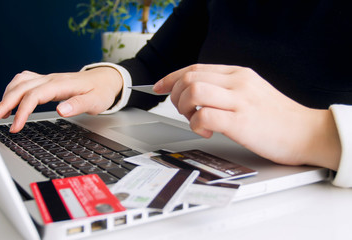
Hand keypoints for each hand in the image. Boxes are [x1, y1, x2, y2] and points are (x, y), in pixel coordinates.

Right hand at [0, 67, 122, 132]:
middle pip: (20, 88)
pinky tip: (9, 101)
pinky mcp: (45, 81)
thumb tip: (61, 110)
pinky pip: (23, 81)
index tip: (15, 127)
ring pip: (19, 83)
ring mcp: (46, 78)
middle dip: (3, 104)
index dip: (22, 111)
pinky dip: (12, 91)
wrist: (105, 79)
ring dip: (5, 96)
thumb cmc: (100, 91)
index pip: (34, 96)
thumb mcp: (95, 101)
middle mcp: (50, 79)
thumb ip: (78, 104)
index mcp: (60, 84)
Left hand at [153, 64, 340, 169]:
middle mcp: (237, 82)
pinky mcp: (241, 121)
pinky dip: (196, 125)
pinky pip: (204, 116)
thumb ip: (226, 89)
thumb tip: (197, 94)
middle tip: (183, 110)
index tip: (158, 87)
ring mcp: (239, 100)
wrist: (307, 133)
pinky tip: (207, 131)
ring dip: (183, 107)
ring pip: (193, 91)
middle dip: (175, 95)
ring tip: (193, 119)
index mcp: (238, 74)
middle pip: (189, 77)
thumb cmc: (278, 118)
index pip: (195, 68)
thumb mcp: (251, 92)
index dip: (171, 77)